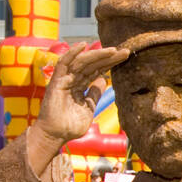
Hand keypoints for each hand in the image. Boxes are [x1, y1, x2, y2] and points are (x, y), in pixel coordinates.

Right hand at [28, 43, 127, 170]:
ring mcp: (64, 79)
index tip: (124, 57)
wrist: (56, 136)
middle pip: (92, 64)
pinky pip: (64, 64)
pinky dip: (72, 53)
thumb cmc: (70, 125)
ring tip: (113, 50)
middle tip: (125, 51)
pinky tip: (83, 45)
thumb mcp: (89, 107)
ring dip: (97, 54)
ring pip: (82, 62)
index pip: (97, 71)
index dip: (110, 63)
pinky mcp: (57, 81)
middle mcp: (72, 80)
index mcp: (80, 86)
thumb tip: (104, 79)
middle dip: (108, 57)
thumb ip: (94, 93)